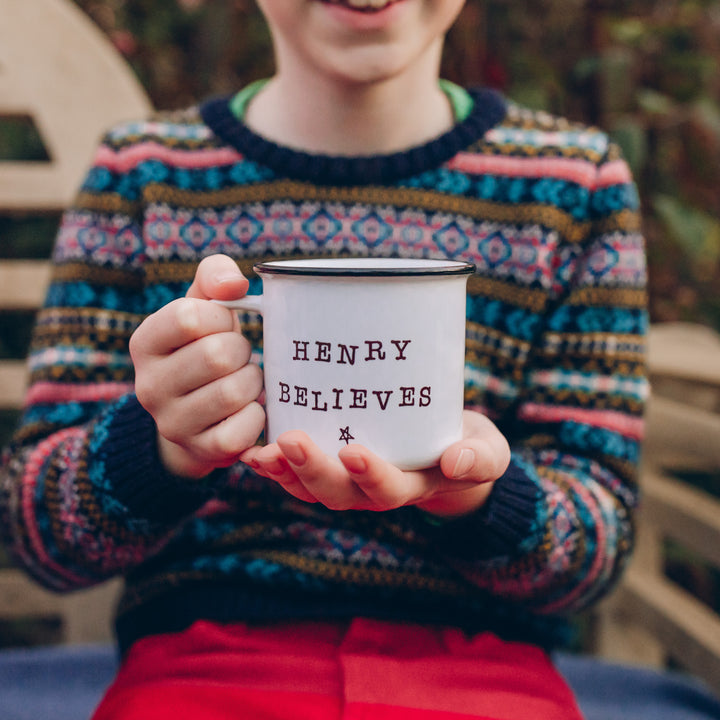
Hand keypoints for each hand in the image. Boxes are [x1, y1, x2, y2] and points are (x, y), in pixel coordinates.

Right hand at [129, 254, 264, 477]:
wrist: (197, 416)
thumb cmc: (205, 348)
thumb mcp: (203, 307)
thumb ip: (214, 277)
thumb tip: (234, 284)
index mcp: (145, 343)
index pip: (189, 316)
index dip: (220, 317)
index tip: (223, 325)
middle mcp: (148, 386)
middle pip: (217, 355)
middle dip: (241, 351)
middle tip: (238, 357)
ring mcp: (172, 423)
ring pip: (234, 392)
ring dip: (252, 382)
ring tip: (243, 381)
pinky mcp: (200, 450)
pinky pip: (242, 430)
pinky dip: (256, 416)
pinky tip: (247, 409)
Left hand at [241, 411, 509, 516]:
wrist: (449, 449)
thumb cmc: (468, 446)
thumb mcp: (487, 451)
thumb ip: (479, 458)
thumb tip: (457, 462)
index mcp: (412, 486)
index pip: (389, 490)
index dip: (371, 476)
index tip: (353, 452)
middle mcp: (374, 490)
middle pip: (339, 494)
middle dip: (313, 472)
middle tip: (291, 442)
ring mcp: (349, 482)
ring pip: (312, 489)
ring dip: (285, 473)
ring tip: (262, 453)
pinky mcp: (333, 463)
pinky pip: (299, 474)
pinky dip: (275, 466)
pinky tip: (253, 452)